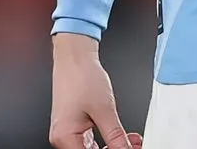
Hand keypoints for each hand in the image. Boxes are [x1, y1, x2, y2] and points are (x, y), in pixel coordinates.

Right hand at [49, 34, 143, 148]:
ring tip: (132, 141)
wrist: (75, 57)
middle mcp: (63, 139)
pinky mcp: (74, 126)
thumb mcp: (105, 109)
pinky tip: (122, 136)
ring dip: (113, 147)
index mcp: (65, 138)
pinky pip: (91, 141)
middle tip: (133, 145)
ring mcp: (67, 133)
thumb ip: (115, 136)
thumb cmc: (82, 76)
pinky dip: (107, 140)